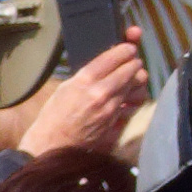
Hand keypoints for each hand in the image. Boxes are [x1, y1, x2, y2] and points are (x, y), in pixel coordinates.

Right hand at [19, 30, 149, 159]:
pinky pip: (132, 106)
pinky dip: (133, 99)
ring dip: (137, 81)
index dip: (125, 50)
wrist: (54, 143)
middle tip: (134, 61)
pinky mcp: (116, 123)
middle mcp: (100, 93)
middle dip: (134, 64)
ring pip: (135, 88)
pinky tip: (129, 97)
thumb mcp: (66, 87)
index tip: (130, 47)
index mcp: (84, 81)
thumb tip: (106, 66)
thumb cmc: (55, 114)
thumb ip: (87, 76)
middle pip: (130, 71)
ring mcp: (111, 110)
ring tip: (133, 78)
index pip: (112, 58)